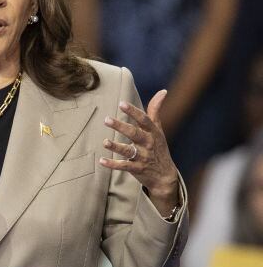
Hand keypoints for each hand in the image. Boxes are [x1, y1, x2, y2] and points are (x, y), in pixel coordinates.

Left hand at [100, 90, 180, 216]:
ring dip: (116, 147)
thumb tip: (163, 91)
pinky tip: (101, 161)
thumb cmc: (158, 147)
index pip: (144, 120)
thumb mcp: (158, 129)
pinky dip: (113, 164)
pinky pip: (124, 166)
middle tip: (106, 119)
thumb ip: (155, 111)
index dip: (133, 112)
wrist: (165, 175)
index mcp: (152, 132)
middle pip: (134, 134)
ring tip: (105, 142)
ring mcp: (143, 157)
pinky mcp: (137, 169)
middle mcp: (148, 144)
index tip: (122, 103)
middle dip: (121, 127)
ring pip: (128, 151)